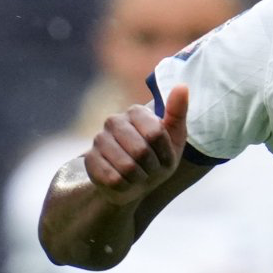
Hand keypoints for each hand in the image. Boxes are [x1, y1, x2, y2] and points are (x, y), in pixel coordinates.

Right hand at [84, 84, 189, 206]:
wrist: (135, 184)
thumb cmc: (158, 159)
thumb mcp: (174, 139)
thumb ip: (177, 113)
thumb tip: (182, 86)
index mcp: (136, 112)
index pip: (156, 133)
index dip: (165, 153)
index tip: (163, 157)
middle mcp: (114, 121)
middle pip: (141, 150)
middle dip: (151, 167)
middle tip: (149, 168)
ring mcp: (99, 139)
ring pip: (127, 167)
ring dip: (139, 178)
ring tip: (137, 175)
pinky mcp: (90, 160)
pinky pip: (114, 179)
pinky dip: (125, 186)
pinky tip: (123, 182)